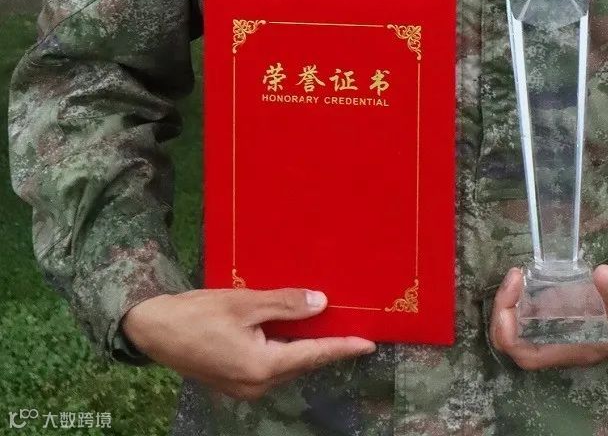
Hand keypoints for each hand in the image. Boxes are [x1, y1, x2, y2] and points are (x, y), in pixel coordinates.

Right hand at [121, 287, 375, 399]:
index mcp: (262, 367)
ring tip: (327, 327)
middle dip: (327, 347)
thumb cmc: (198, 313)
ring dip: (305, 347)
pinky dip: (285, 349)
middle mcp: (256, 385)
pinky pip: (270, 365)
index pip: (313, 355)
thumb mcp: (245, 303)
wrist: (155, 330)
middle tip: (353, 331)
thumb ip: (285, 304)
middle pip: (302, 362)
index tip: (369, 344)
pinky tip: (291, 330)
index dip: (342, 347)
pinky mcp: (234, 380)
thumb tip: (321, 303)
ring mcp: (244, 387)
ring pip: (286, 364)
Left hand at [489, 265, 607, 370]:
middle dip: (503, 313)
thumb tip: (601, 274)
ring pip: (521, 334)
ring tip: (516, 275)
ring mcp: (562, 338)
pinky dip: (522, 303)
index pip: (528, 355)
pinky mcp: (564, 325)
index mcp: (578, 348)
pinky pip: (532, 322)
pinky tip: (527, 280)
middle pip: (516, 346)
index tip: (513, 291)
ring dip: (510, 306)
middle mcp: (564, 348)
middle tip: (513, 277)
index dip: (509, 329)